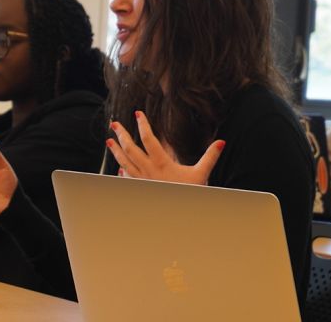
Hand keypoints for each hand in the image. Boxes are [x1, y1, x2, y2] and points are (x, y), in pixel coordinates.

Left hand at [106, 110, 224, 184]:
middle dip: (122, 135)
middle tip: (114, 124)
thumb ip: (210, 156)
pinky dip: (122, 170)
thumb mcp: (202, 173)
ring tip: (109, 141)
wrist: (180, 216)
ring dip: (116, 151)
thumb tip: (221, 141)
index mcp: (162, 164)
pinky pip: (127, 178)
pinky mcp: (140, 189)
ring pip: (125, 162)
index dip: (143, 125)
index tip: (138, 113)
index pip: (149, 140)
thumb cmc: (190, 193)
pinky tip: (119, 166)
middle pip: (131, 149)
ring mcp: (142, 181)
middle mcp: (148, 171)